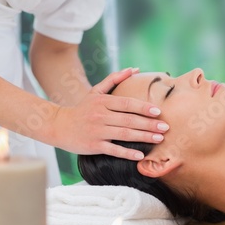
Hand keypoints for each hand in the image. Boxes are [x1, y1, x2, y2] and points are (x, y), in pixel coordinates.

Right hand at [51, 68, 168, 159]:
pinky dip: (127, 153)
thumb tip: (135, 69)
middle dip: (149, 124)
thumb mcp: (96, 91)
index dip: (144, 108)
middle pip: (129, 120)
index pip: (127, 104)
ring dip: (144, 137)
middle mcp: (100, 116)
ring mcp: (97, 131)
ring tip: (159, 138)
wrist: (58, 126)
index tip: (159, 112)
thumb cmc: (82, 109)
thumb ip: (115, 79)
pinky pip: (113, 150)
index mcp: (102, 102)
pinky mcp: (93, 146)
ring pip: (124, 134)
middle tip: (166, 127)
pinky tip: (140, 154)